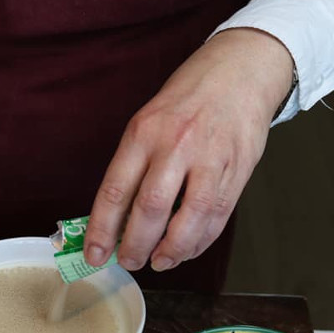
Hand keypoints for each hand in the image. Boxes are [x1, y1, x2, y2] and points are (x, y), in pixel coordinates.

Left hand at [84, 28, 293, 271]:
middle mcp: (176, 145)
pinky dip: (200, 241)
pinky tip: (186, 250)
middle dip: (135, 245)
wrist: (240, 70)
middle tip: (129, 261)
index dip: (102, 230)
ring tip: (159, 262)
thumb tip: (117, 219)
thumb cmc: (188, 100)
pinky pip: (217, 216)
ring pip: (189, 218)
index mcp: (144, 132)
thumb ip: (134, 167)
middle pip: (151, 208)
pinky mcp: (237, 169)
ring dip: (171, 250)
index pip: (116, 190)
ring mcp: (210, 158)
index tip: (93, 254)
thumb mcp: (148, 121)